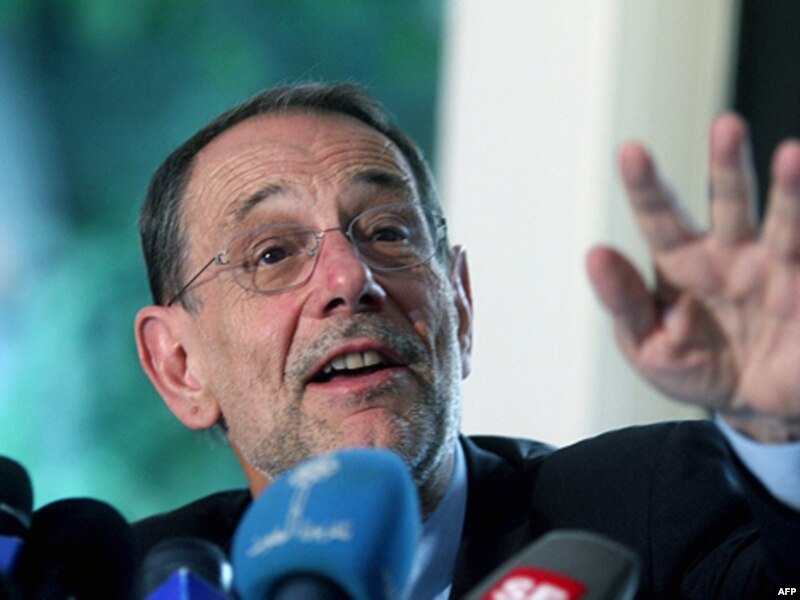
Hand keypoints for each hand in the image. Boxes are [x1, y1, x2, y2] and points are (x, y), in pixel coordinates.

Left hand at [586, 114, 799, 441]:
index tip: (631, 151)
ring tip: (793, 156)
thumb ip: (624, 304)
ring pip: (788, 222)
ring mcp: (779, 269)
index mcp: (683, 264)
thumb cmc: (696, 369)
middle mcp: (733, 254)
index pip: (660, 217)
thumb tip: (594, 256)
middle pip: (730, 201)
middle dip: (729, 165)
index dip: (645, 185)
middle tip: (725, 127)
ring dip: (791, 190)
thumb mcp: (649, 347)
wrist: (756, 407)